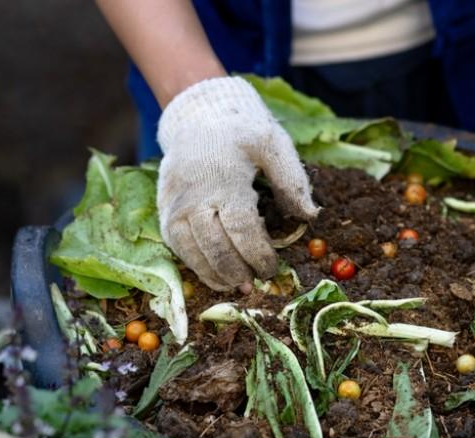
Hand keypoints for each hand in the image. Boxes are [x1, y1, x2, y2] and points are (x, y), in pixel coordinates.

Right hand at [156, 77, 318, 290]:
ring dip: (214, 274)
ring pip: (191, 250)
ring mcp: (176, 202)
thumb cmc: (241, 131)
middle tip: (254, 284)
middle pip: (215, 245)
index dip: (258, 254)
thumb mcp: (273, 143)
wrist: (198, 115)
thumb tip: (310, 216)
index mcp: (225, 178)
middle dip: (236, 271)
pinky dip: (194, 265)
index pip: (241, 228)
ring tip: (236, 286)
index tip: (272, 269)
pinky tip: (214, 276)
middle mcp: (195, 194)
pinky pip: (176, 245)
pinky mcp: (165, 208)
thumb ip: (292, 180)